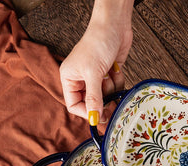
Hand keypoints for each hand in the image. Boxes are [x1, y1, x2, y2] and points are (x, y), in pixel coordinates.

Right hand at [59, 1, 133, 122]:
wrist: (114, 24)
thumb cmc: (98, 42)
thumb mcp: (93, 74)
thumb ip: (93, 98)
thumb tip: (94, 119)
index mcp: (69, 78)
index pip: (74, 105)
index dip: (87, 112)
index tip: (100, 116)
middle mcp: (81, 80)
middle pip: (91, 103)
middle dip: (103, 101)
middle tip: (112, 101)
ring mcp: (96, 78)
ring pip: (105, 97)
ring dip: (112, 89)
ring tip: (110, 74)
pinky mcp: (109, 75)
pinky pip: (115, 89)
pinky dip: (118, 82)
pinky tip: (116, 69)